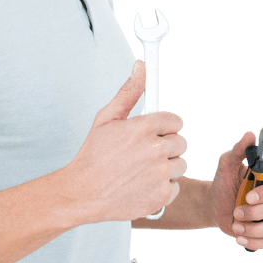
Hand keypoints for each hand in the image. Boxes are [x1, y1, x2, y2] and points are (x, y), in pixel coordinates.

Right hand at [65, 61, 187, 222]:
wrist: (82, 194)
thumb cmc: (93, 156)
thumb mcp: (106, 119)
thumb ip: (128, 92)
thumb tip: (141, 67)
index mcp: (144, 128)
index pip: (176, 122)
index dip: (165, 128)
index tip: (155, 135)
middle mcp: (156, 149)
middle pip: (180, 143)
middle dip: (165, 147)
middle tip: (144, 154)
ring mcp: (160, 173)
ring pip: (180, 165)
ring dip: (166, 167)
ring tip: (142, 171)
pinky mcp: (162, 195)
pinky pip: (175, 186)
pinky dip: (162, 188)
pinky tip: (143, 186)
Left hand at [208, 131, 262, 249]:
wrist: (215, 205)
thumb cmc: (224, 182)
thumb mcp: (227, 164)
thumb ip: (239, 150)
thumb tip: (250, 135)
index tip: (248, 196)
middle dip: (258, 212)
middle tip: (236, 212)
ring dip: (256, 230)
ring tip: (236, 227)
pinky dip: (257, 243)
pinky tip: (240, 239)